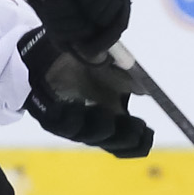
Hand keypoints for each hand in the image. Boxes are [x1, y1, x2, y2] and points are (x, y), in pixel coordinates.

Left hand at [19, 28, 152, 158]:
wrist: (45, 50)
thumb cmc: (78, 59)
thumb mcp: (107, 67)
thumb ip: (124, 78)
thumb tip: (145, 90)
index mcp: (109, 117)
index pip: (127, 142)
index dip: (138, 143)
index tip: (148, 132)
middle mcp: (91, 125)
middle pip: (110, 144)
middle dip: (125, 137)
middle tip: (137, 126)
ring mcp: (70, 124)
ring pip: (88, 137)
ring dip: (100, 126)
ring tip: (104, 112)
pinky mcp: (49, 118)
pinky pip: (64, 125)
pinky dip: (73, 118)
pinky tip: (79, 106)